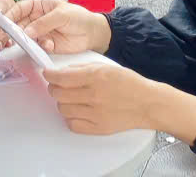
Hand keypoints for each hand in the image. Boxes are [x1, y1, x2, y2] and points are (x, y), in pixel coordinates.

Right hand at [0, 0, 108, 54]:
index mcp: (37, 5)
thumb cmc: (78, 17)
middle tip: (10, 39)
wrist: (93, 34)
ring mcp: (40, 33)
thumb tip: (27, 32)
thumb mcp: (61, 15)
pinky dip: (40, 47)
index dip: (10, 15)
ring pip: (25, 37)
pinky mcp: (45, 45)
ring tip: (30, 43)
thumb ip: (44, 23)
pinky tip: (49, 45)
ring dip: (25, 41)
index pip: (19, 9)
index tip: (3, 23)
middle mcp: (35, 19)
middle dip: (13, 32)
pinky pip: (37, 47)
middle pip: (18, 25)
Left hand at [42, 61, 158, 135]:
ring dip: (62, 103)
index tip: (47, 74)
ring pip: (63, 109)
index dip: (50, 75)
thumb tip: (62, 71)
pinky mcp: (98, 128)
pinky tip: (78, 111)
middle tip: (58, 86)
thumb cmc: (129, 84)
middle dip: (54, 88)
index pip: (61, 77)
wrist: (147, 103)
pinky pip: (73, 125)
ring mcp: (95, 113)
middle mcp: (93, 95)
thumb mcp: (105, 66)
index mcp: (95, 77)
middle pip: (58, 94)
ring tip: (71, 98)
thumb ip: (81, 68)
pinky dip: (71, 118)